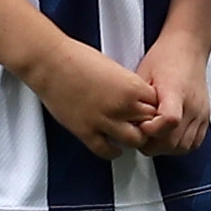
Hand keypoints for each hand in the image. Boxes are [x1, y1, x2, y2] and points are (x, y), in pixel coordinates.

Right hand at [18, 33, 165, 157]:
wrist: (50, 62)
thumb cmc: (79, 58)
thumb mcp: (117, 68)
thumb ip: (130, 86)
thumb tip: (138, 99)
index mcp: (133, 87)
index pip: (160, 106)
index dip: (156, 108)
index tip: (150, 110)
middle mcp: (122, 106)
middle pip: (151, 124)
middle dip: (149, 124)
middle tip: (143, 124)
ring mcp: (104, 120)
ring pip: (135, 141)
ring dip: (134, 139)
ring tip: (130, 135)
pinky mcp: (85, 131)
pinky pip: (106, 151)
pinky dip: (113, 152)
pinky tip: (114, 147)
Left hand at [140, 23, 210, 153]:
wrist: (189, 47)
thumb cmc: (165, 58)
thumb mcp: (143, 75)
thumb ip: (137, 101)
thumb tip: (127, 123)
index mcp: (176, 91)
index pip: (170, 120)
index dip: (152, 130)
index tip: (141, 126)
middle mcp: (192, 104)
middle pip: (175, 140)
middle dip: (153, 144)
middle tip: (141, 135)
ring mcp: (201, 112)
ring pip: (184, 146)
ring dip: (166, 147)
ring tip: (154, 137)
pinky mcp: (206, 115)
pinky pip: (195, 142)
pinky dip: (181, 145)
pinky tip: (169, 137)